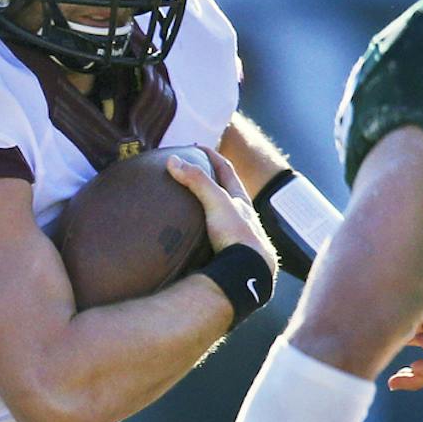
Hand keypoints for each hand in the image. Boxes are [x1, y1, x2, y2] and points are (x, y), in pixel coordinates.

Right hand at [166, 148, 277, 273]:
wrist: (249, 275)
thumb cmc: (237, 236)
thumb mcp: (217, 202)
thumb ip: (197, 181)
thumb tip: (173, 160)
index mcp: (241, 202)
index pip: (226, 170)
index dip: (212, 156)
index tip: (197, 146)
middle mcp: (242, 218)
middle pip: (227, 194)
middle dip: (213, 182)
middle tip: (193, 174)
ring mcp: (237, 238)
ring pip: (224, 218)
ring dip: (210, 210)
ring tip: (191, 207)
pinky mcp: (230, 257)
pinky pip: (216, 240)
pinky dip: (205, 234)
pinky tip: (195, 240)